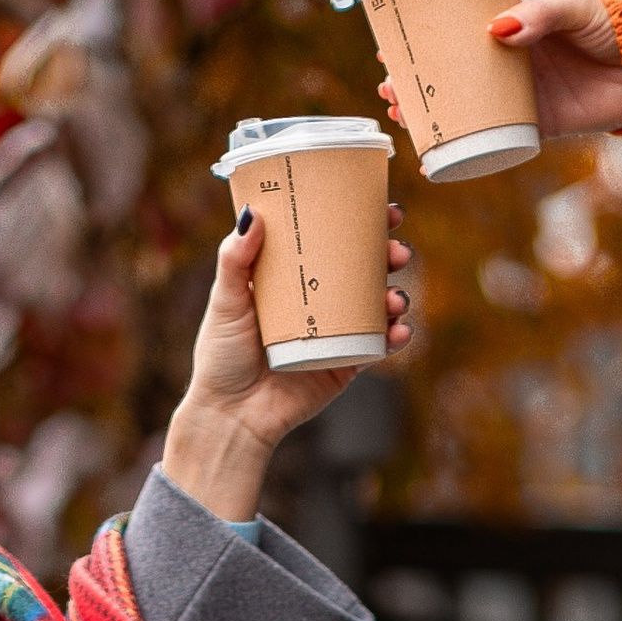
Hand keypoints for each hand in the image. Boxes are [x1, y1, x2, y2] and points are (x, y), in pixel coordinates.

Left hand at [157, 211, 412, 521]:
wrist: (231, 415)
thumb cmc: (221, 356)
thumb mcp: (225, 300)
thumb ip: (234, 259)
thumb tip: (252, 213)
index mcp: (295, 276)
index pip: (333, 238)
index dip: (362, 219)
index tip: (382, 205)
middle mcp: (320, 299)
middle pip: (365, 267)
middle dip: (389, 253)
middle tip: (396, 250)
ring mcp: (337, 331)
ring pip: (378, 304)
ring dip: (397, 294)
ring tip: (394, 298)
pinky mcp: (345, 364)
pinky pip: (379, 346)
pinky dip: (396, 337)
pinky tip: (400, 330)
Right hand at [387, 0, 621, 137]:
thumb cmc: (617, 24)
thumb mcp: (575, 9)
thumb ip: (540, 16)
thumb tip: (497, 28)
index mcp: (514, 24)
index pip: (458, 29)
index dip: (424, 38)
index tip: (391, 45)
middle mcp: (511, 60)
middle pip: (453, 73)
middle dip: (417, 82)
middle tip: (388, 91)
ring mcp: (523, 93)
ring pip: (467, 106)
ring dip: (433, 115)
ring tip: (402, 118)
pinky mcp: (539, 124)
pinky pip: (495, 138)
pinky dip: (466, 148)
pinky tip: (437, 154)